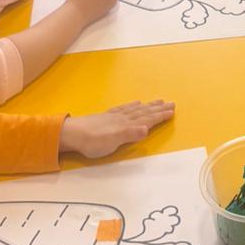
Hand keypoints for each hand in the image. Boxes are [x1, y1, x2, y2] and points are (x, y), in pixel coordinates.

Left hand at [60, 99, 174, 157]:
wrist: (72, 134)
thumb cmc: (92, 142)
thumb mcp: (113, 142)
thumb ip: (129, 135)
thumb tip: (146, 128)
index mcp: (126, 125)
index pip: (147, 119)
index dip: (160, 116)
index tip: (172, 111)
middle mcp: (123, 118)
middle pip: (144, 112)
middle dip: (158, 108)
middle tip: (171, 103)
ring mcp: (114, 116)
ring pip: (136, 109)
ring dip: (148, 106)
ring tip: (158, 101)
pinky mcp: (106, 116)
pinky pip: (124, 108)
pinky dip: (132, 106)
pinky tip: (135, 103)